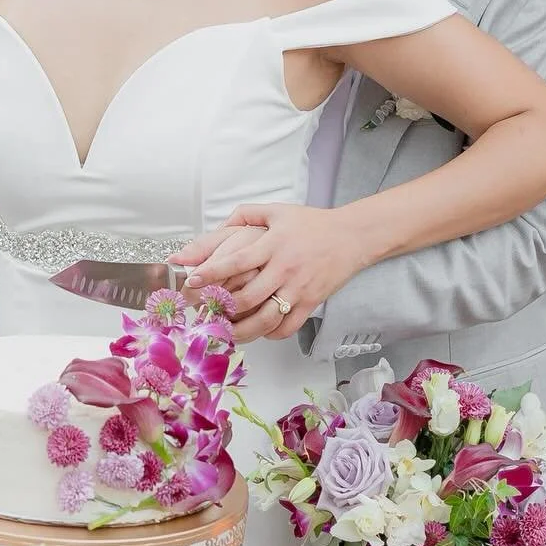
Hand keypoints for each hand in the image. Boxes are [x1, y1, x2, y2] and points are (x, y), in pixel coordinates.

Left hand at [172, 204, 366, 341]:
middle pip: (247, 296)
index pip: (237, 261)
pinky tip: (259, 332)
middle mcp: (284, 268)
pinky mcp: (311, 303)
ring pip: (265, 319)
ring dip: (242, 330)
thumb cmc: (312, 224)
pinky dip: (270, 334)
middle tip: (206, 312)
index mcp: (273, 244)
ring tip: (226, 331)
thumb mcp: (277, 211)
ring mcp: (298, 288)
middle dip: (222, 308)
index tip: (194, 280)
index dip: (213, 272)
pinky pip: (288, 327)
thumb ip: (246, 214)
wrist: (351, 237)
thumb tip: (220, 224)